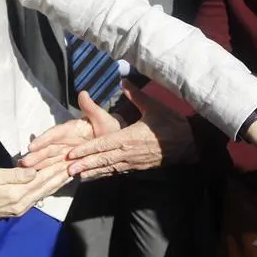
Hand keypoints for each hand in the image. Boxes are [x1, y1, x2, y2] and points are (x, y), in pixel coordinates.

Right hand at [0, 160, 72, 222]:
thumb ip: (16, 175)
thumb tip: (34, 171)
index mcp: (18, 193)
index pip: (41, 179)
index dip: (55, 169)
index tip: (66, 159)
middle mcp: (23, 203)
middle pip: (47, 187)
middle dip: (61, 175)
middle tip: (74, 165)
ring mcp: (23, 208)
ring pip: (45, 193)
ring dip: (58, 183)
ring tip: (70, 174)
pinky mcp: (20, 210)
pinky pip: (39, 198)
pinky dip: (49, 189)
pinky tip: (55, 184)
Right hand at [19, 91, 123, 169]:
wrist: (116, 143)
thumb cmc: (109, 128)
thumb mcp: (102, 118)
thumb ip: (90, 108)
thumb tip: (83, 93)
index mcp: (71, 130)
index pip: (55, 134)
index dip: (43, 140)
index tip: (32, 146)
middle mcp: (65, 142)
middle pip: (49, 149)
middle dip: (36, 156)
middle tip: (23, 163)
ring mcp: (67, 154)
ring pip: (50, 160)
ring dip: (39, 166)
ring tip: (26, 172)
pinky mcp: (71, 165)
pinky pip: (59, 170)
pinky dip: (50, 175)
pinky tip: (39, 181)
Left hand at [65, 81, 196, 178]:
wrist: (188, 143)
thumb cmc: (171, 123)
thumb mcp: (154, 106)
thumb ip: (136, 95)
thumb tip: (123, 80)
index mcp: (129, 137)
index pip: (103, 144)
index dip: (87, 150)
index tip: (72, 154)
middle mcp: (128, 152)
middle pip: (102, 159)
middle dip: (84, 164)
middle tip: (68, 169)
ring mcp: (133, 162)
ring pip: (109, 168)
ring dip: (92, 172)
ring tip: (77, 176)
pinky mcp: (138, 166)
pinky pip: (118, 172)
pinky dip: (106, 174)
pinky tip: (96, 176)